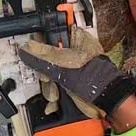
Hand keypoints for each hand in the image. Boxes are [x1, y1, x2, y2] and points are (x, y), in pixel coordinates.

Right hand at [19, 27, 135, 117]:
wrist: (107, 102)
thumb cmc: (97, 80)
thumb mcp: (66, 66)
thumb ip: (45, 56)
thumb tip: (27, 47)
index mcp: (76, 38)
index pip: (51, 33)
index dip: (39, 43)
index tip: (31, 53)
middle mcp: (73, 50)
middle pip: (47, 55)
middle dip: (45, 71)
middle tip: (47, 79)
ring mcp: (71, 66)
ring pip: (49, 71)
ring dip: (49, 86)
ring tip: (56, 94)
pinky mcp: (70, 80)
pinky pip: (54, 83)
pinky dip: (53, 92)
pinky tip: (57, 99)